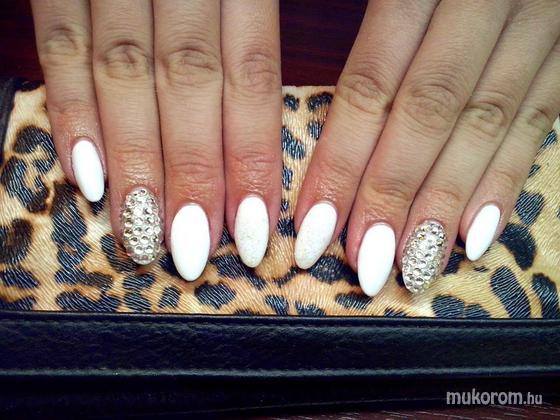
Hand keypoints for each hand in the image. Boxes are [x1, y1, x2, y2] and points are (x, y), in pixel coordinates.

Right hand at [31, 0, 281, 278]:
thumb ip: (252, 27)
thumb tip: (261, 123)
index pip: (249, 73)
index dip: (250, 154)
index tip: (253, 228)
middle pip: (186, 82)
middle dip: (189, 173)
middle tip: (192, 251)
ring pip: (124, 71)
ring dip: (133, 160)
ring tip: (142, 233)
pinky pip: (59, 37)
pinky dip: (72, 107)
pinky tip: (85, 176)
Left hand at [294, 0, 559, 294]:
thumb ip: (372, 16)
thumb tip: (328, 95)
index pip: (372, 84)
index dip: (341, 161)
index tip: (313, 228)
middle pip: (427, 114)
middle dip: (392, 196)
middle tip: (365, 267)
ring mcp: (541, 19)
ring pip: (485, 123)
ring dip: (447, 204)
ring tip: (415, 267)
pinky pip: (542, 115)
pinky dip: (507, 176)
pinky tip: (477, 232)